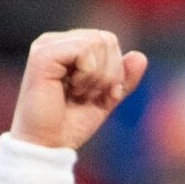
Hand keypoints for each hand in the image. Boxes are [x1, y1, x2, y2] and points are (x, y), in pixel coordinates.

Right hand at [10, 29, 147, 152]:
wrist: (48, 144)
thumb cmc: (70, 124)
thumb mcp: (105, 100)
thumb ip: (123, 79)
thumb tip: (140, 56)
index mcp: (69, 48)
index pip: (109, 41)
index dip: (115, 70)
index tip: (98, 94)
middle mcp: (57, 41)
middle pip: (106, 39)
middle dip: (109, 73)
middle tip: (86, 95)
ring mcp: (48, 45)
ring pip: (98, 42)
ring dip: (97, 76)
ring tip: (78, 93)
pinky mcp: (43, 54)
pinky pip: (84, 50)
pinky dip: (88, 75)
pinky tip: (72, 89)